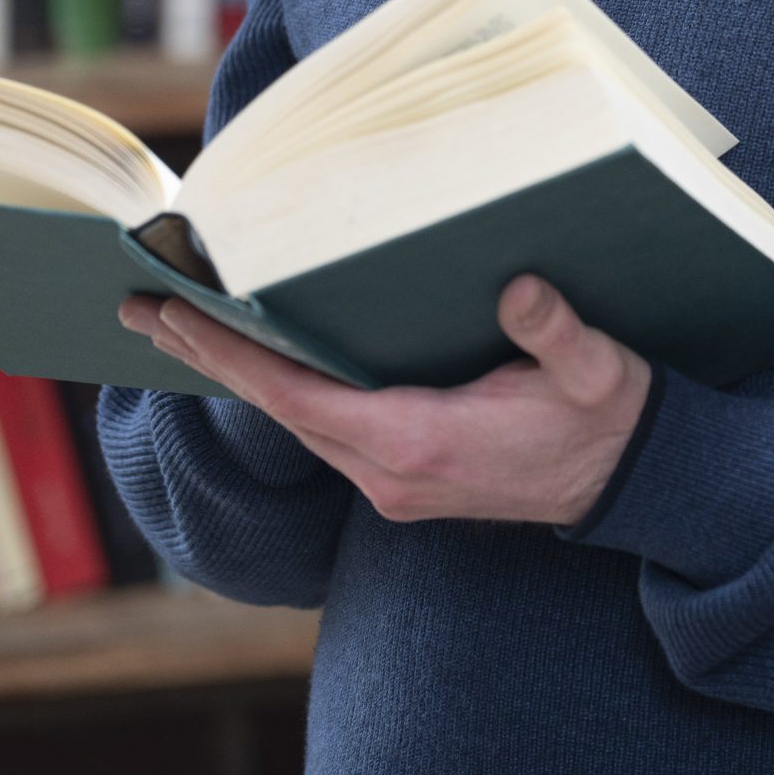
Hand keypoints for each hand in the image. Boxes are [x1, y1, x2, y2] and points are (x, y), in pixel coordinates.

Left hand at [116, 276, 653, 527]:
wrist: (632, 483)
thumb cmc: (611, 418)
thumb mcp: (597, 371)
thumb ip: (555, 334)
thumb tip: (519, 289)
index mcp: (422, 445)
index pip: (304, 398)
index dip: (238, 358)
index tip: (181, 320)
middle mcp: (392, 475)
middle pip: (281, 411)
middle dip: (212, 359)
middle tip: (141, 309)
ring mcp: (394, 485)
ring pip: (296, 423)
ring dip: (239, 374)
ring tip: (180, 326)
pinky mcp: (404, 478)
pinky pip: (323, 429)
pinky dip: (280, 391)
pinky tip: (258, 360)